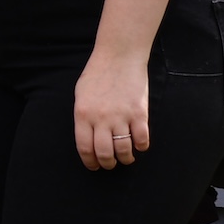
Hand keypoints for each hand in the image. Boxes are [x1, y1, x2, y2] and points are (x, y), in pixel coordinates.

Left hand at [75, 50, 150, 170]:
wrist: (118, 57)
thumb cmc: (97, 75)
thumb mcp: (81, 95)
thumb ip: (83, 116)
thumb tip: (88, 137)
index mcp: (83, 114)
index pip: (84, 147)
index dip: (90, 161)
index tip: (94, 166)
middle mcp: (101, 118)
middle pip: (104, 153)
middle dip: (108, 164)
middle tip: (110, 165)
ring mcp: (121, 117)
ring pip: (124, 150)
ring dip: (126, 158)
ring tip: (126, 158)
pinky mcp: (139, 114)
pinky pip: (142, 140)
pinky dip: (142, 147)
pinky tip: (139, 145)